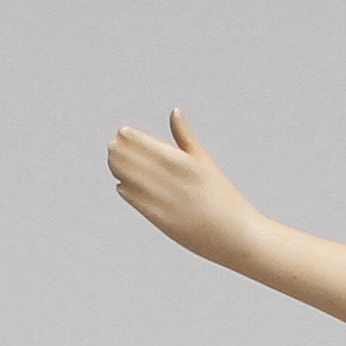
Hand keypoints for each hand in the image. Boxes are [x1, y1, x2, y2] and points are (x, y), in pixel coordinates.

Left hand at [108, 109, 262, 266]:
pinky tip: (123, 184)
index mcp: (180, 160)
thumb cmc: (221, 195)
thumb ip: (186, 136)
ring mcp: (163, 199)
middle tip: (113, 147)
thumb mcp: (204, 161)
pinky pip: (134, 199)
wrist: (233, 233)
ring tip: (114, 162)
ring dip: (118, 168)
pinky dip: (125, 189)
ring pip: (128, 178)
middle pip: (130, 159)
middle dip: (118, 151)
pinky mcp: (160, 219)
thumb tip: (175, 111)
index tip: (122, 133)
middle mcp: (170, 178)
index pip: (142, 142)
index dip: (128, 136)